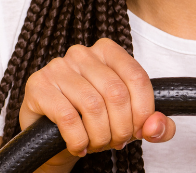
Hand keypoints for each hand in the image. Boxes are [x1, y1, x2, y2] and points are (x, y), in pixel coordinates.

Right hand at [20, 38, 175, 170]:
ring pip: (93, 106)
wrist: (48, 133)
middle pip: (116, 93)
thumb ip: (152, 123)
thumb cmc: (91, 119)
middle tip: (116, 142)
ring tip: (97, 144)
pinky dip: (78, 140)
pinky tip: (78, 146)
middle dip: (121, 128)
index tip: (139, 131)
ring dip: (100, 136)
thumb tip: (157, 126)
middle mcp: (81, 53)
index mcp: (107, 51)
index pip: (137, 77)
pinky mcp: (38, 85)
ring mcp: (57, 67)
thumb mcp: (127, 119)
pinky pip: (68, 117)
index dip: (143, 111)